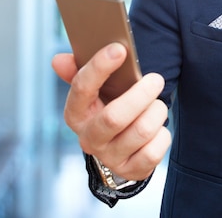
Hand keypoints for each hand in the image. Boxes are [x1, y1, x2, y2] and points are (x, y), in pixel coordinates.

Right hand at [52, 43, 171, 180]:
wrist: (119, 145)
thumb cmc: (108, 106)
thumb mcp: (95, 89)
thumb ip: (78, 71)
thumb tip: (59, 60)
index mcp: (75, 113)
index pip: (81, 88)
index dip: (99, 67)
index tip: (119, 49)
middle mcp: (89, 139)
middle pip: (114, 117)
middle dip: (140, 94)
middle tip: (156, 79)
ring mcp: (110, 157)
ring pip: (141, 131)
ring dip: (156, 112)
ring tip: (158, 104)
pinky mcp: (131, 170)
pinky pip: (154, 152)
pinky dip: (162, 135)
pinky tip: (158, 128)